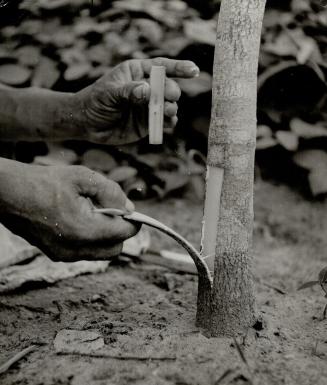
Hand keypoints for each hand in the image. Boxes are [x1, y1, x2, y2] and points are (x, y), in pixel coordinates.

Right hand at [0, 160, 138, 261]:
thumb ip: (111, 192)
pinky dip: (91, 239)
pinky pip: (85, 252)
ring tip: (94, 214)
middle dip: (120, 231)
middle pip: (115, 249)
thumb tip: (129, 208)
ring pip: (100, 253)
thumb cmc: (43, 182)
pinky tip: (81, 220)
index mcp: (82, 230)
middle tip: (113, 212)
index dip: (134, 222)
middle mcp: (74, 249)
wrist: (8, 193)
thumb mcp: (82, 177)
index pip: (123, 234)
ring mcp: (63, 255)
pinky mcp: (55, 255)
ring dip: (106, 236)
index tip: (134, 213)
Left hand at [74, 57, 199, 143]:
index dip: (179, 67)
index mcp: (137, 72)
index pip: (161, 67)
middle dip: (171, 91)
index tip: (194, 70)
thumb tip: (147, 91)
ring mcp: (148, 106)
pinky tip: (166, 123)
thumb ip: (128, 92)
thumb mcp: (108, 94)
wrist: (87, 124)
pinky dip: (168, 123)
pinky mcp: (148, 123)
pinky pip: (164, 122)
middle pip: (168, 87)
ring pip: (169, 105)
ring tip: (167, 112)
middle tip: (168, 98)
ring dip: (171, 108)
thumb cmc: (95, 102)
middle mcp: (146, 88)